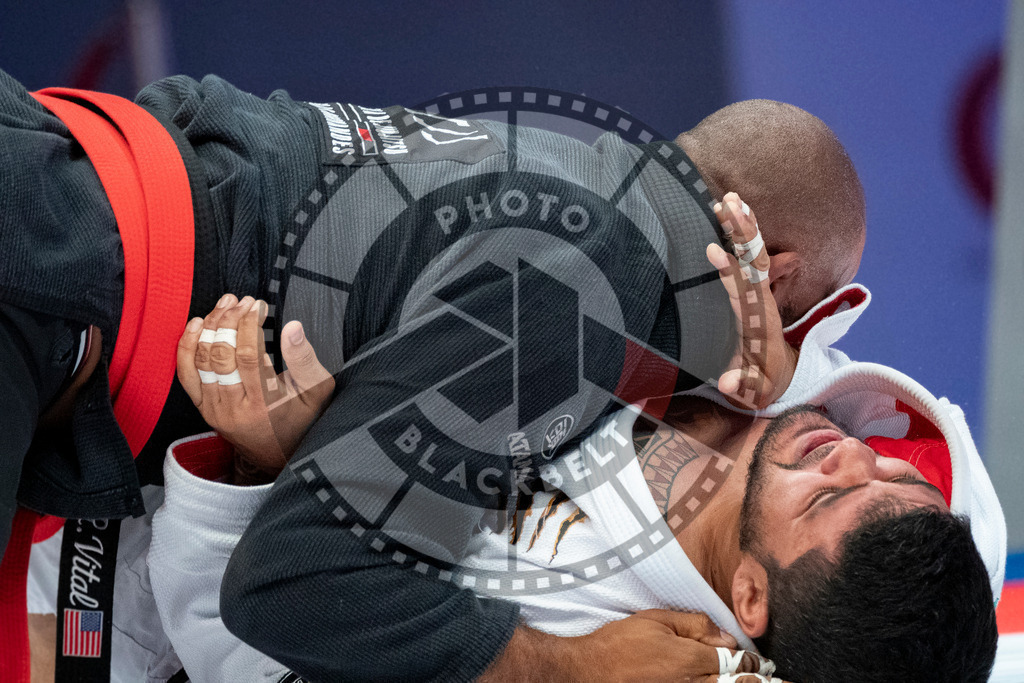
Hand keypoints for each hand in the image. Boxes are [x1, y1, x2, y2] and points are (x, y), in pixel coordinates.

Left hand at [177, 294, 334, 483]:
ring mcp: (214, 409)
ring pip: (203, 361)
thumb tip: (292, 327)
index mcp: (265, 405)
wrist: (276, 456)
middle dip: (229, 321)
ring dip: (212, 327)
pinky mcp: (203, 408)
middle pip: (222, 355)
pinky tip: (197, 324)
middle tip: (240, 300)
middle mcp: (235, 409)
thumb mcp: (316, 392)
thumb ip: (305, 359)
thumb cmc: (301, 420)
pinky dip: (188, 347)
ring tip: (224, 304)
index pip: (248, 355)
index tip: (257, 305)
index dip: (249, 325)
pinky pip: (187, 375)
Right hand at [479, 610, 788, 682]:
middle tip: (777, 681)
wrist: (588, 673)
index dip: (752, 662)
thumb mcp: (655, 621)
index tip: (761, 662)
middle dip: (756, 681)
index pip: (736, 660)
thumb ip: (693, 625)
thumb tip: (725, 633)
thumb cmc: (619, 645)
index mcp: (692, 659)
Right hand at [707, 193, 796, 409]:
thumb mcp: (754, 389)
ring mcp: (759, 291)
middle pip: (753, 260)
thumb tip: (728, 383)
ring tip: (728, 199)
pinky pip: (748, 256)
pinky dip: (741, 234)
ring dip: (743, 226)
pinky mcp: (753, 288)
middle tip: (729, 203)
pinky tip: (729, 214)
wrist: (782, 374)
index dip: (730, 272)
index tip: (714, 251)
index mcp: (759, 319)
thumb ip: (743, 385)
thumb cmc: (763, 380)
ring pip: (752, 253)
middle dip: (743, 233)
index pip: (745, 290)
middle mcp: (761, 299)